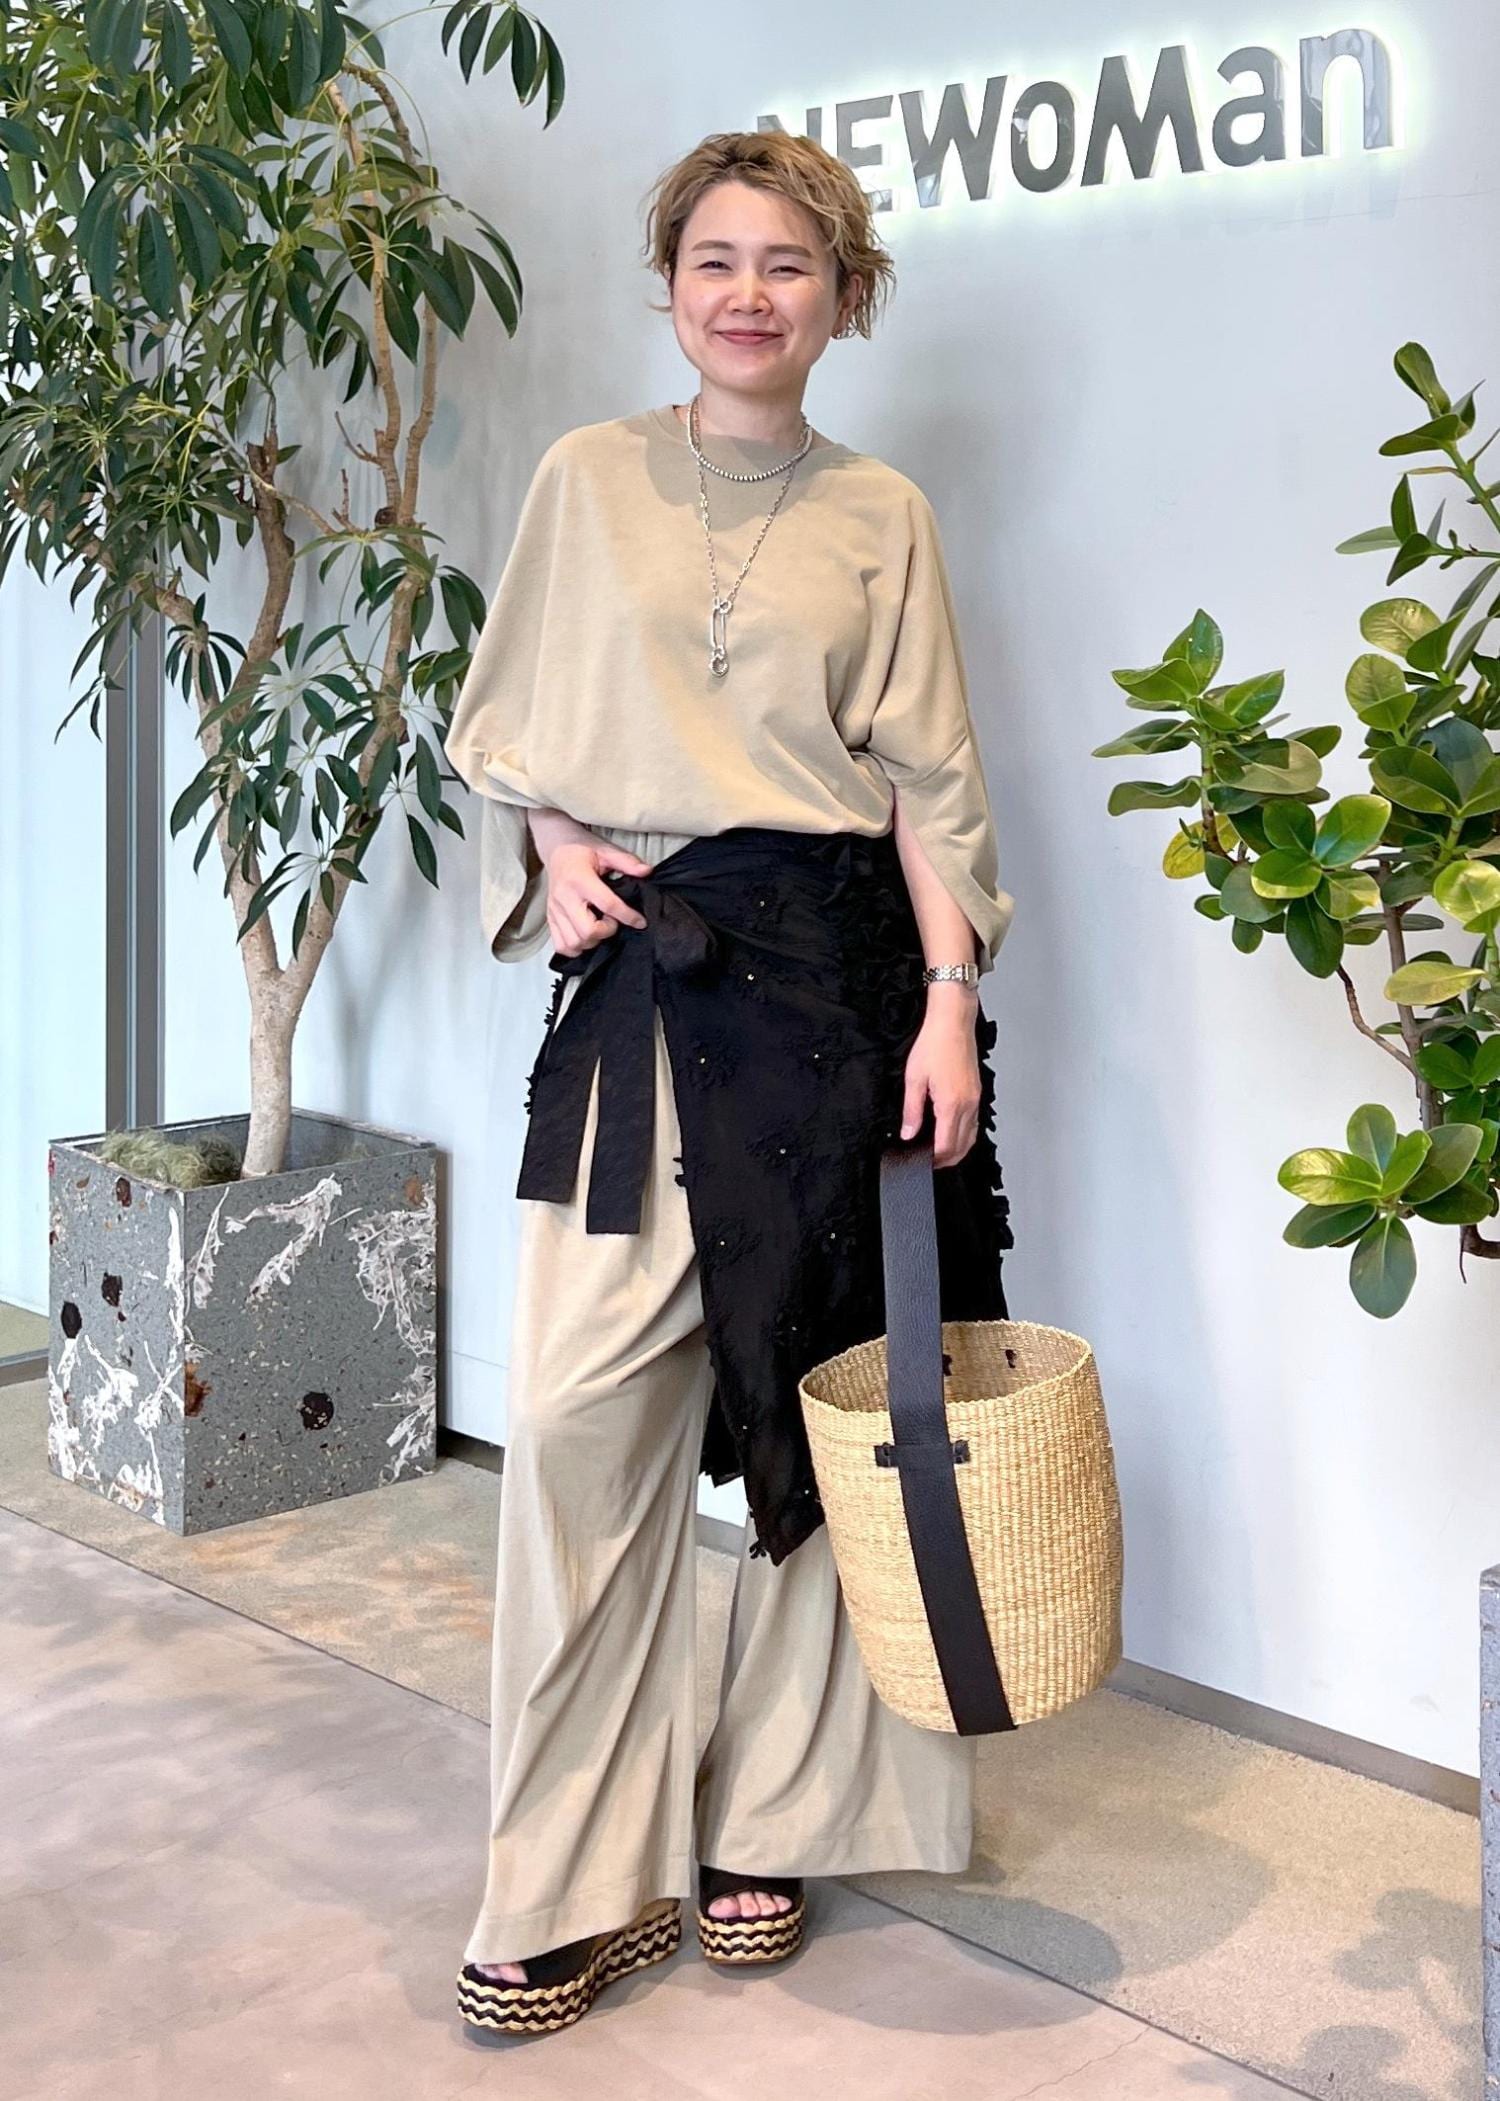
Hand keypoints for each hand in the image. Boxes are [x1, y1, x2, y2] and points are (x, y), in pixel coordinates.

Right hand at [544, 839, 652, 955]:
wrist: (556, 848)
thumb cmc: (582, 849)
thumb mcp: (606, 850)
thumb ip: (627, 862)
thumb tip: (647, 871)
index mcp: (579, 879)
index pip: (607, 904)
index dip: (627, 916)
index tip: (640, 921)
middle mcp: (564, 898)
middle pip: (587, 931)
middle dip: (606, 932)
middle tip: (612, 921)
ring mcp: (555, 910)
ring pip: (574, 943)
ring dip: (592, 941)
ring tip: (599, 927)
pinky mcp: (550, 918)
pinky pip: (561, 945)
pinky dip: (576, 947)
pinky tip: (586, 936)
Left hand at [899, 996, 980, 1167]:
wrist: (953, 1020)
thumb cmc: (934, 1043)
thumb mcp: (914, 1078)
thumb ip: (912, 1111)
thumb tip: (908, 1134)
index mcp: (952, 1104)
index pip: (946, 1146)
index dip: (935, 1160)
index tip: (921, 1163)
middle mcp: (968, 1105)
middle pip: (962, 1146)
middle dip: (947, 1159)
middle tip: (929, 1163)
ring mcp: (975, 1098)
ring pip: (971, 1136)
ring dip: (958, 1149)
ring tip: (939, 1153)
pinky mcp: (977, 1091)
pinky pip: (974, 1122)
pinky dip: (965, 1134)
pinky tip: (952, 1132)